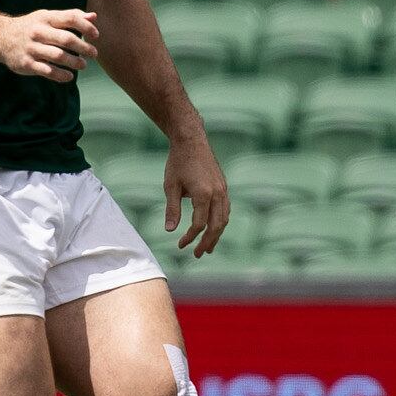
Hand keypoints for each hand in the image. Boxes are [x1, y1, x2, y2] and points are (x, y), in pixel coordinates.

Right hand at [0, 9, 96, 81]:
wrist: (0, 37)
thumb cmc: (31, 27)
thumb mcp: (47, 17)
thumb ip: (70, 17)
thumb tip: (94, 17)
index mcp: (45, 18)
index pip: (70, 18)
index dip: (86, 27)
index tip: (96, 35)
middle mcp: (38, 32)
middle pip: (67, 39)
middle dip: (84, 48)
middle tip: (94, 54)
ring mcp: (31, 48)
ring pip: (59, 56)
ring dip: (75, 62)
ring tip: (83, 65)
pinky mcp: (26, 63)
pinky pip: (48, 71)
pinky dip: (61, 75)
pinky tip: (69, 76)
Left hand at [163, 135, 228, 255]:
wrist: (192, 140)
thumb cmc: (178, 162)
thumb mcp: (170, 186)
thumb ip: (172, 209)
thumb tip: (170, 231)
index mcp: (203, 194)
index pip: (199, 224)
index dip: (190, 237)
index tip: (180, 245)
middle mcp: (217, 194)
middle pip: (216, 226)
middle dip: (207, 242)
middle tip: (198, 255)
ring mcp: (223, 190)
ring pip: (224, 219)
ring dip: (217, 235)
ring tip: (209, 247)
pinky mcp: (223, 187)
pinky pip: (226, 210)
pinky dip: (221, 222)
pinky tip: (214, 228)